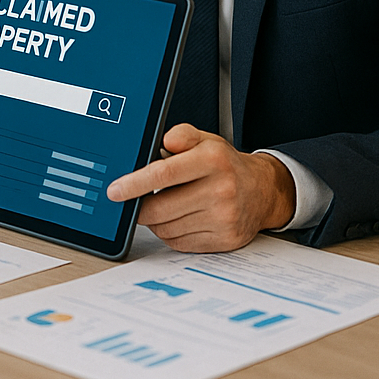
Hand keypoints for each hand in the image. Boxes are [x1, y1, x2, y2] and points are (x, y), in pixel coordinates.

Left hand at [106, 123, 296, 251]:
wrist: (263, 191)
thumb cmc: (225, 165)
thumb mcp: (205, 140)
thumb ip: (181, 135)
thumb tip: (165, 140)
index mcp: (212, 160)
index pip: (164, 174)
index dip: (134, 184)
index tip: (115, 191)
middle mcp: (221, 190)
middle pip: (160, 208)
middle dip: (140, 207)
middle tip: (135, 200)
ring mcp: (224, 218)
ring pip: (166, 228)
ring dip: (155, 220)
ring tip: (164, 206)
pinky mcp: (224, 240)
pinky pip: (179, 243)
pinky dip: (170, 233)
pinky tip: (178, 219)